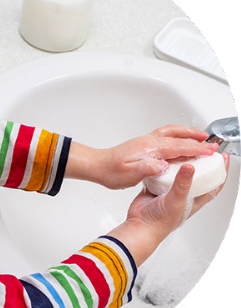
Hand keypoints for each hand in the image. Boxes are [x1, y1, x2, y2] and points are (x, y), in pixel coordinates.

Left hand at [66, 124, 218, 189]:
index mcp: (149, 148)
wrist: (98, 165)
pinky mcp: (143, 144)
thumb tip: (164, 165)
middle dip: (195, 138)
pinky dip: (177, 136)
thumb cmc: (111, 171)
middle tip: (210, 142)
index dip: (196, 149)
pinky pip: (165, 136)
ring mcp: (146, 141)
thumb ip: (147, 168)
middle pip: (177, 135)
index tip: (210, 151)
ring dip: (186, 133)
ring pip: (171, 132)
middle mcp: (149, 141)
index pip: (178, 147)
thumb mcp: (129, 174)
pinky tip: (178, 142)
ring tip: (199, 137)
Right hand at [108, 152, 229, 266]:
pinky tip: (161, 159)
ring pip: (178, 173)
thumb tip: (190, 167)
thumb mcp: (177, 201)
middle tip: (203, 149)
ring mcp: (169, 190)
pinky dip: (162, 166)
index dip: (221, 171)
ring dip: (180, 162)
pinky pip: (161, 173)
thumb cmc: (161, 221)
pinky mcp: (155, 187)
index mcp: (194, 199)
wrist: (140, 224)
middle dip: (201, 162)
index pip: (213, 184)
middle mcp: (183, 194)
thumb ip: (183, 184)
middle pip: (197, 175)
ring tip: (182, 150)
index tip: (223, 157)